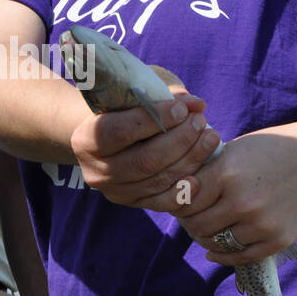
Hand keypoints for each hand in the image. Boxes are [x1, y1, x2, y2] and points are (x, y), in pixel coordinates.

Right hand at [71, 84, 222, 211]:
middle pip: (144, 160)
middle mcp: (97, 170)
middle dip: (180, 140)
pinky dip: (183, 191)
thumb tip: (196, 104)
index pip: (120, 131)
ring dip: (190, 159)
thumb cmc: (126, 108)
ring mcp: (116, 191)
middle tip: (200, 121)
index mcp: (86, 139)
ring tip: (210, 138)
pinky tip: (200, 176)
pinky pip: (163, 202)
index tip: (182, 108)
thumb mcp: (136, 92)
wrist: (112, 137)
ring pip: (157, 180)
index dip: (155, 119)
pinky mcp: (135, 203)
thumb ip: (162, 93)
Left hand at [176, 125, 296, 266]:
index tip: (181, 201)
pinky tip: (215, 250)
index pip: (184, 199)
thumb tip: (177, 193)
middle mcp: (242, 200)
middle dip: (190, 222)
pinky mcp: (277, 239)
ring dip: (207, 238)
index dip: (178, 201)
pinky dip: (223, 255)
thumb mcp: (238, 148)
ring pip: (216, 243)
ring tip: (208, 229)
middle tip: (191, 218)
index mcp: (227, 172)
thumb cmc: (278, 148)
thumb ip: (209, 170)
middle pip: (196, 225)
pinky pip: (240, 256)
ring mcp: (261, 223)